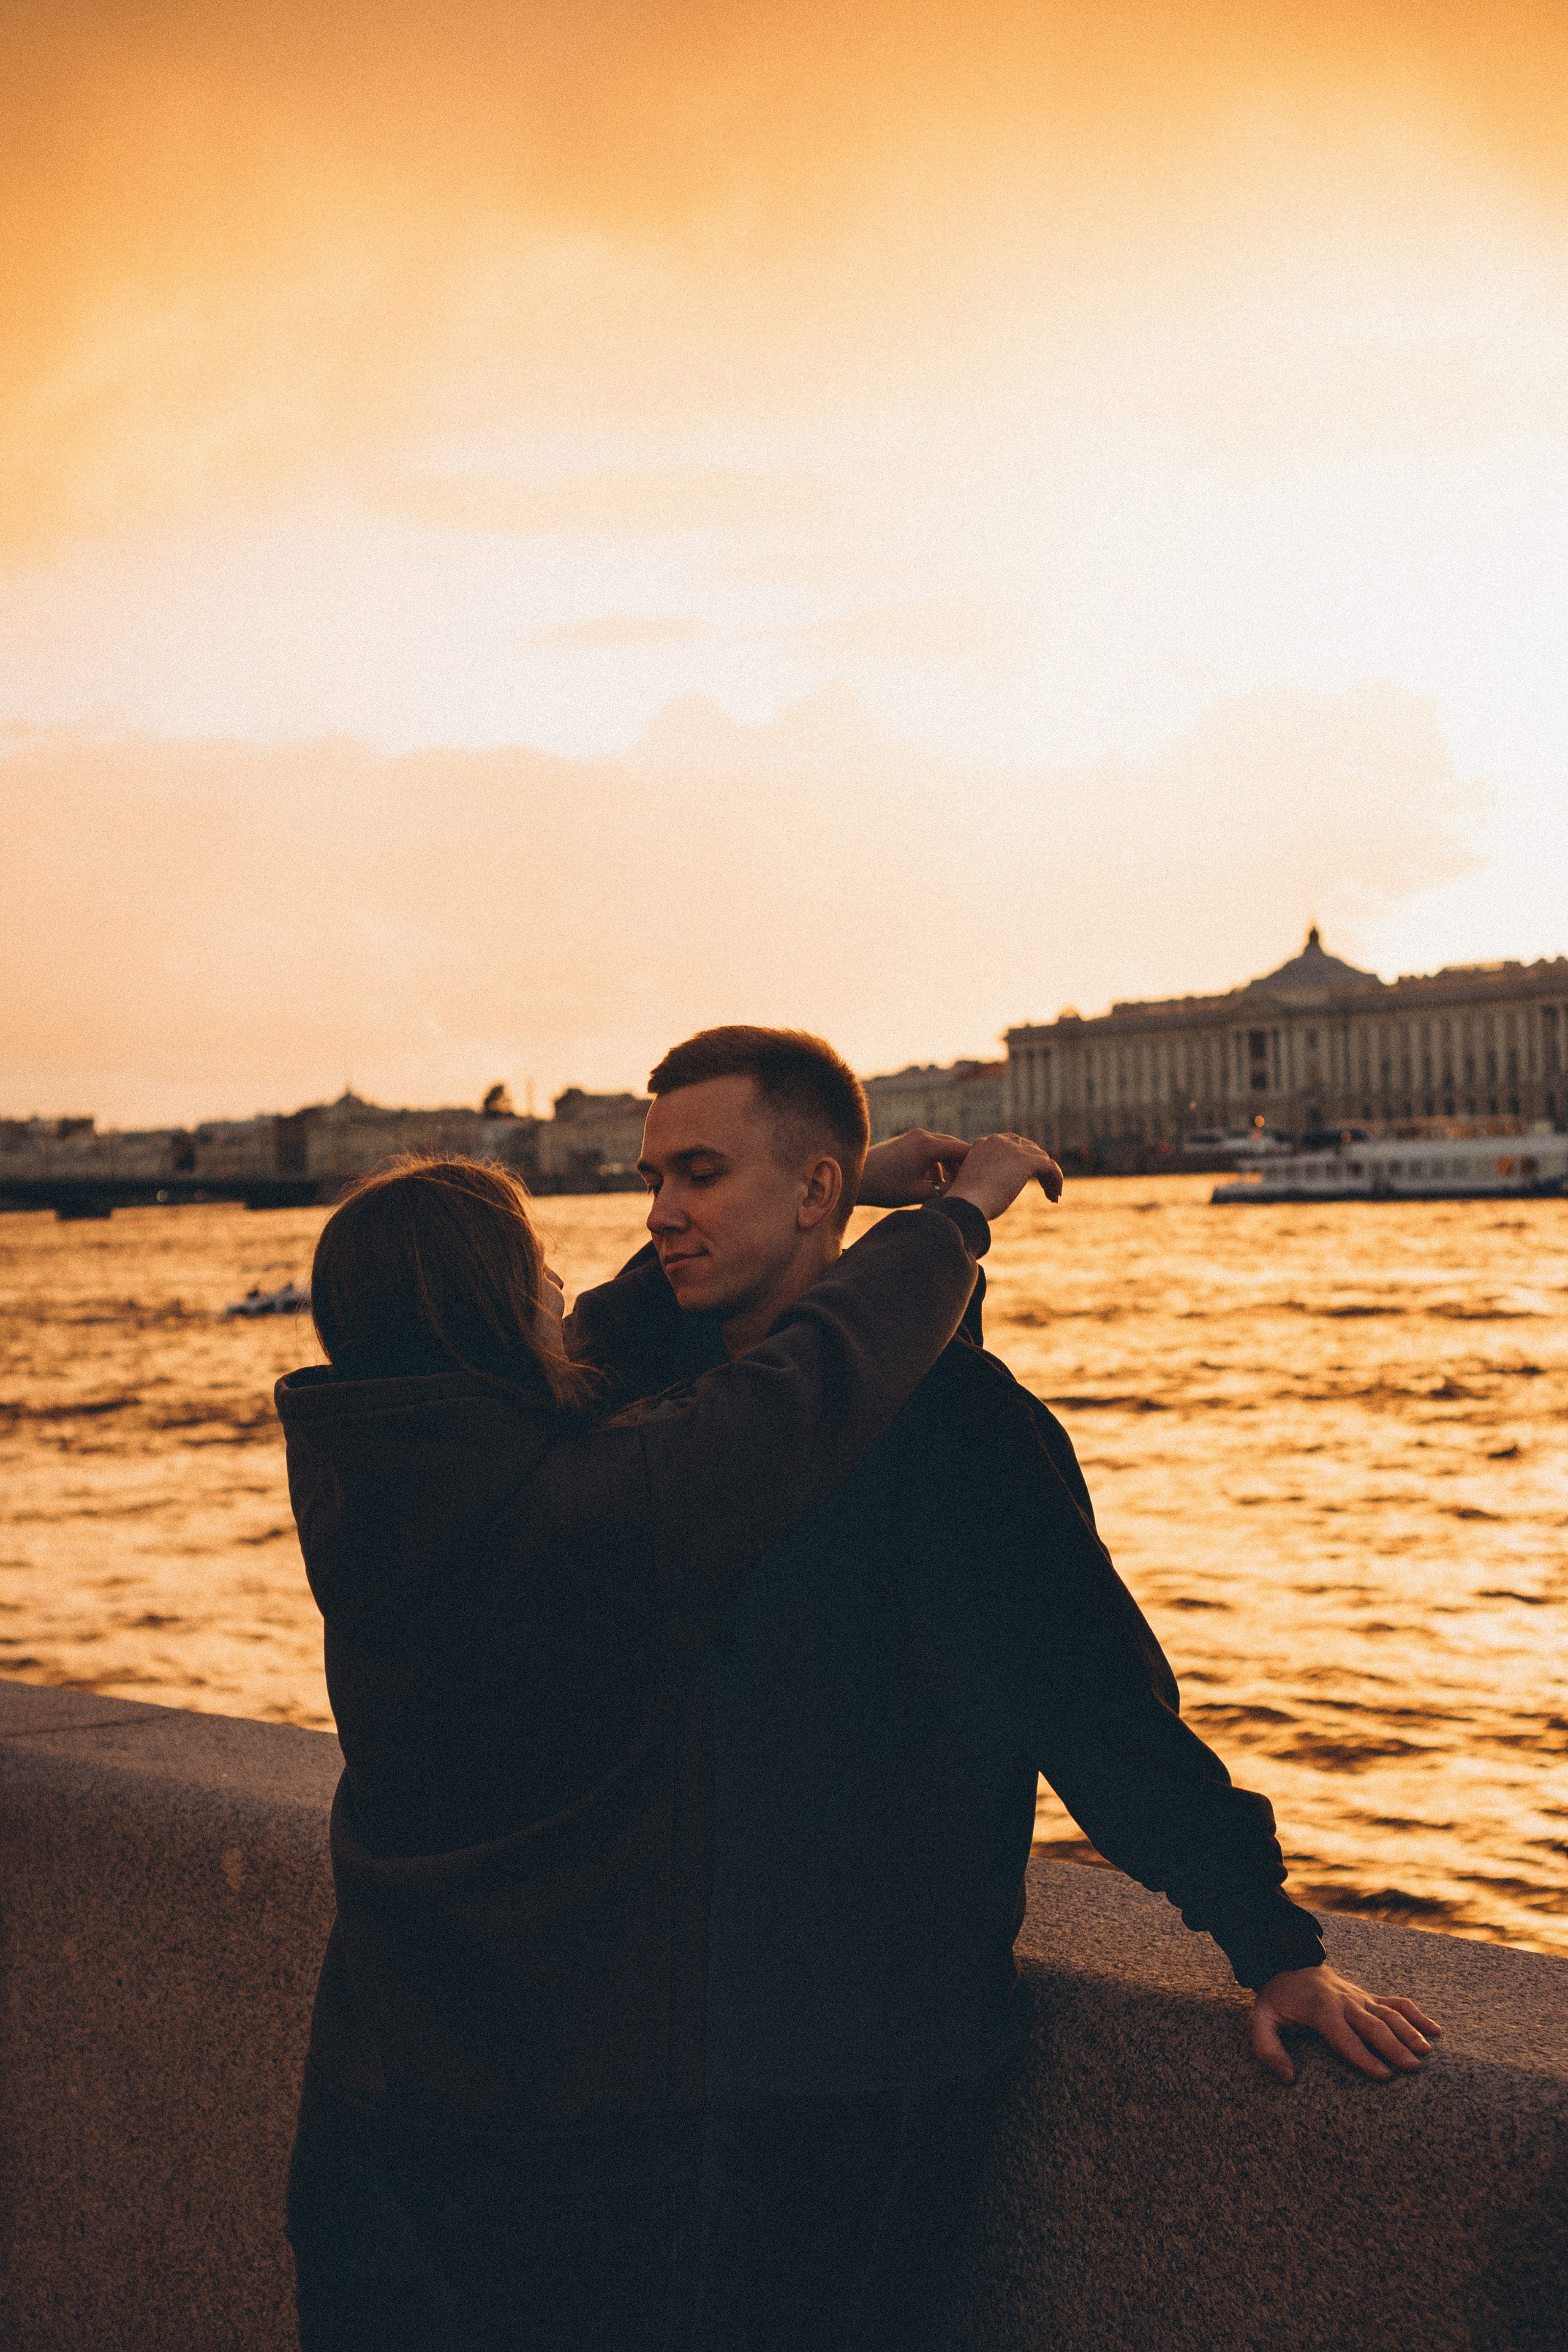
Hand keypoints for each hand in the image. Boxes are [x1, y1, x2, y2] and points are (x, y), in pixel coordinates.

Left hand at [857, 1129, 971, 1206]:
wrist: (854, 1178)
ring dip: (949, 1165)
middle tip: (972, 1182)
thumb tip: (964, 1192)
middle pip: (953, 1146)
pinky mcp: (905, 1142)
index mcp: (927, 1145)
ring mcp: (912, 1137)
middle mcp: (922, 1136)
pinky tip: (934, 1181)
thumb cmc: (884, 1187)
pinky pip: (928, 1150)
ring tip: (954, 1185)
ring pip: (941, 1148)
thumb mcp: (919, 1194)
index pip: (962, 1149)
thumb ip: (945, 1191)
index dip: (975, 1163)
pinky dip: (935, 1163)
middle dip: (963, 1164)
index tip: (985, 1176)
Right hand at [942, 1133, 1063, 1219]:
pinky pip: (1050, 1166)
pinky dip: (1056, 1179)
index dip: (1024, 1162)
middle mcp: (997, 1141)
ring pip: (1042, 1158)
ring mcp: (1012, 1149)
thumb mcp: (977, 1184)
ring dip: (1049, 1176)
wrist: (965, 1204)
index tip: (1026, 1181)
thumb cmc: (967, 1203)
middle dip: (1038, 1168)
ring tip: (1052, 1196)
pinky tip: (1055, 1196)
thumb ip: (989, 1178)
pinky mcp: (1025, 1160)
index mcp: (983, 1144)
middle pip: (1029, 1149)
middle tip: (1044, 1188)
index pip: (1012, 1146)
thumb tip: (1001, 1188)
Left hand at [1249, 1964, 1440, 2084]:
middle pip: (1373, 2024)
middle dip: (1394, 2046)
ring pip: (1390, 2013)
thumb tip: (1288, 2078)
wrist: (1289, 1965)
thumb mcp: (1260, 2020)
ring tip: (1426, 2052)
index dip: (1363, 2057)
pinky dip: (1417, 2014)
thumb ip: (1267, 2048)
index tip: (1383, 2076)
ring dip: (1410, 2031)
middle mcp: (1345, 2001)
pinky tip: (1436, 2031)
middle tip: (1413, 2068)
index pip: (1344, 2036)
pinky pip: (1396, 2002)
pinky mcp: (1369, 1997)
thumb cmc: (1277, 2000)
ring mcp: (1360, 1998)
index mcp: (1321, 2009)